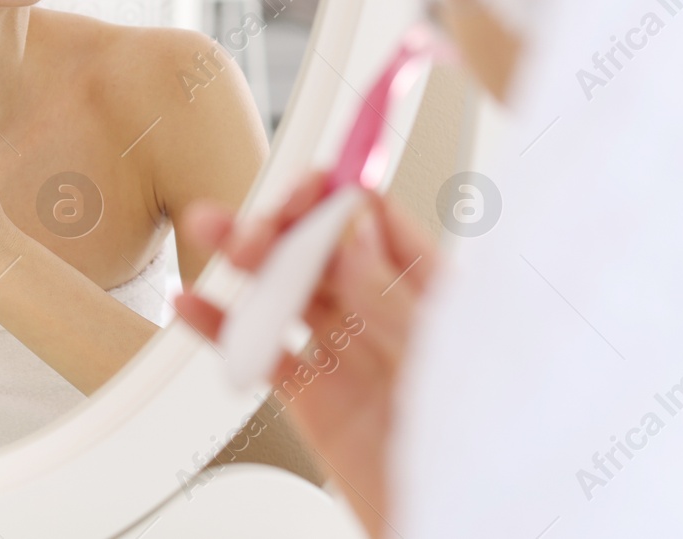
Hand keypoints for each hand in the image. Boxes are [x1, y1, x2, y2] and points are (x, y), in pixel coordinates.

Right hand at [173, 173, 439, 538]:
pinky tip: (197, 306)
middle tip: (258, 225)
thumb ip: (393, 297)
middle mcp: (388, 317)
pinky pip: (267, 355)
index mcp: (433, 293)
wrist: (468, 519)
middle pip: (324, 250)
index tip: (311, 178)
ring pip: (290, 293)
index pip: (379, 222)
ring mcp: (351, 356)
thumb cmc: (485, 441)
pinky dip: (227, 330)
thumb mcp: (443, 357)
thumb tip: (353, 231)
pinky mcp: (319, 401)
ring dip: (249, 260)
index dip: (340, 194)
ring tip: (212, 233)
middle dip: (286, 225)